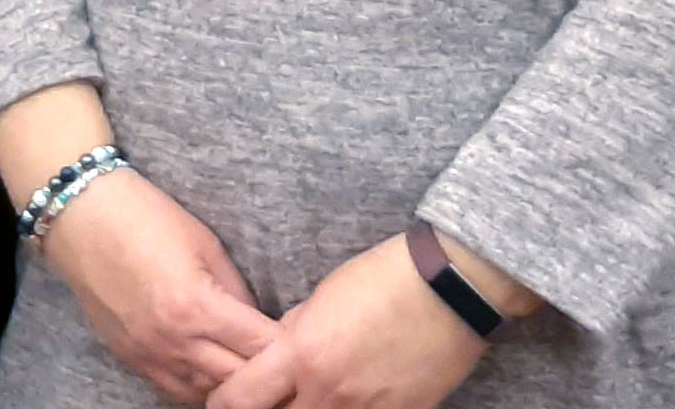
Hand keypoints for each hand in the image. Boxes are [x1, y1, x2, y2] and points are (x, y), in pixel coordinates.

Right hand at [38, 170, 279, 403]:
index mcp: (196, 305)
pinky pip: (175, 390)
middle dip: (267, 375)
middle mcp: (173, 339)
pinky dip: (201, 388)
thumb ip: (236, 290)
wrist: (81, 217)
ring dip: (235, 386)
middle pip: (237, 379)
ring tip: (258, 377)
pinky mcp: (130, 357)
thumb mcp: (205, 244)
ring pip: (207, 394)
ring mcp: (148, 354)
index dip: (288, 348)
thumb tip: (258, 323)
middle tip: (290, 366)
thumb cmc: (146, 217)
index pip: (259, 347)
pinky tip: (217, 377)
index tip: (308, 343)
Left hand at [208, 240, 489, 408]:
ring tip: (311, 395)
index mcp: (301, 354)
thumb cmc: (384, 278)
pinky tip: (352, 397)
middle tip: (269, 398)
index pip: (240, 399)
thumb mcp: (323, 295)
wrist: (451, 288)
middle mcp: (328, 391)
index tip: (223, 399)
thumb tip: (279, 346)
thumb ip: (294, 329)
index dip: (224, 402)